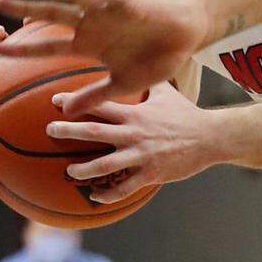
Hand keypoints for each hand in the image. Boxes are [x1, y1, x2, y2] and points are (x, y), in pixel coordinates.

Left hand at [0, 0, 208, 114]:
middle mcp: (94, 25)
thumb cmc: (157, 60)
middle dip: (26, 9)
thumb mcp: (122, 85)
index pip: (49, 47)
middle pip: (53, 16)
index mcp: (90, 45)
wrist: (186, 40)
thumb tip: (64, 112)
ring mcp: (109, 13)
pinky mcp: (128, 3)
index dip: (24, 48)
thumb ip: (94, 96)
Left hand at [47, 81, 217, 202]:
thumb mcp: (167, 94)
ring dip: (83, 169)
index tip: (54, 100)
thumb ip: (148, 82)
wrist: (211, 137)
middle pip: (94, 131)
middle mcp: (134, 133)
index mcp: (135, 113)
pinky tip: (95, 196)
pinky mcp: (151, 173)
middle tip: (50, 130)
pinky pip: (124, 188)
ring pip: (104, 165)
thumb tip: (141, 65)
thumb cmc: (187, 114)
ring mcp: (141, 155)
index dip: (76, 101)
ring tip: (69, 172)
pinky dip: (107, 194)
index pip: (100, 103)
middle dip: (68, 131)